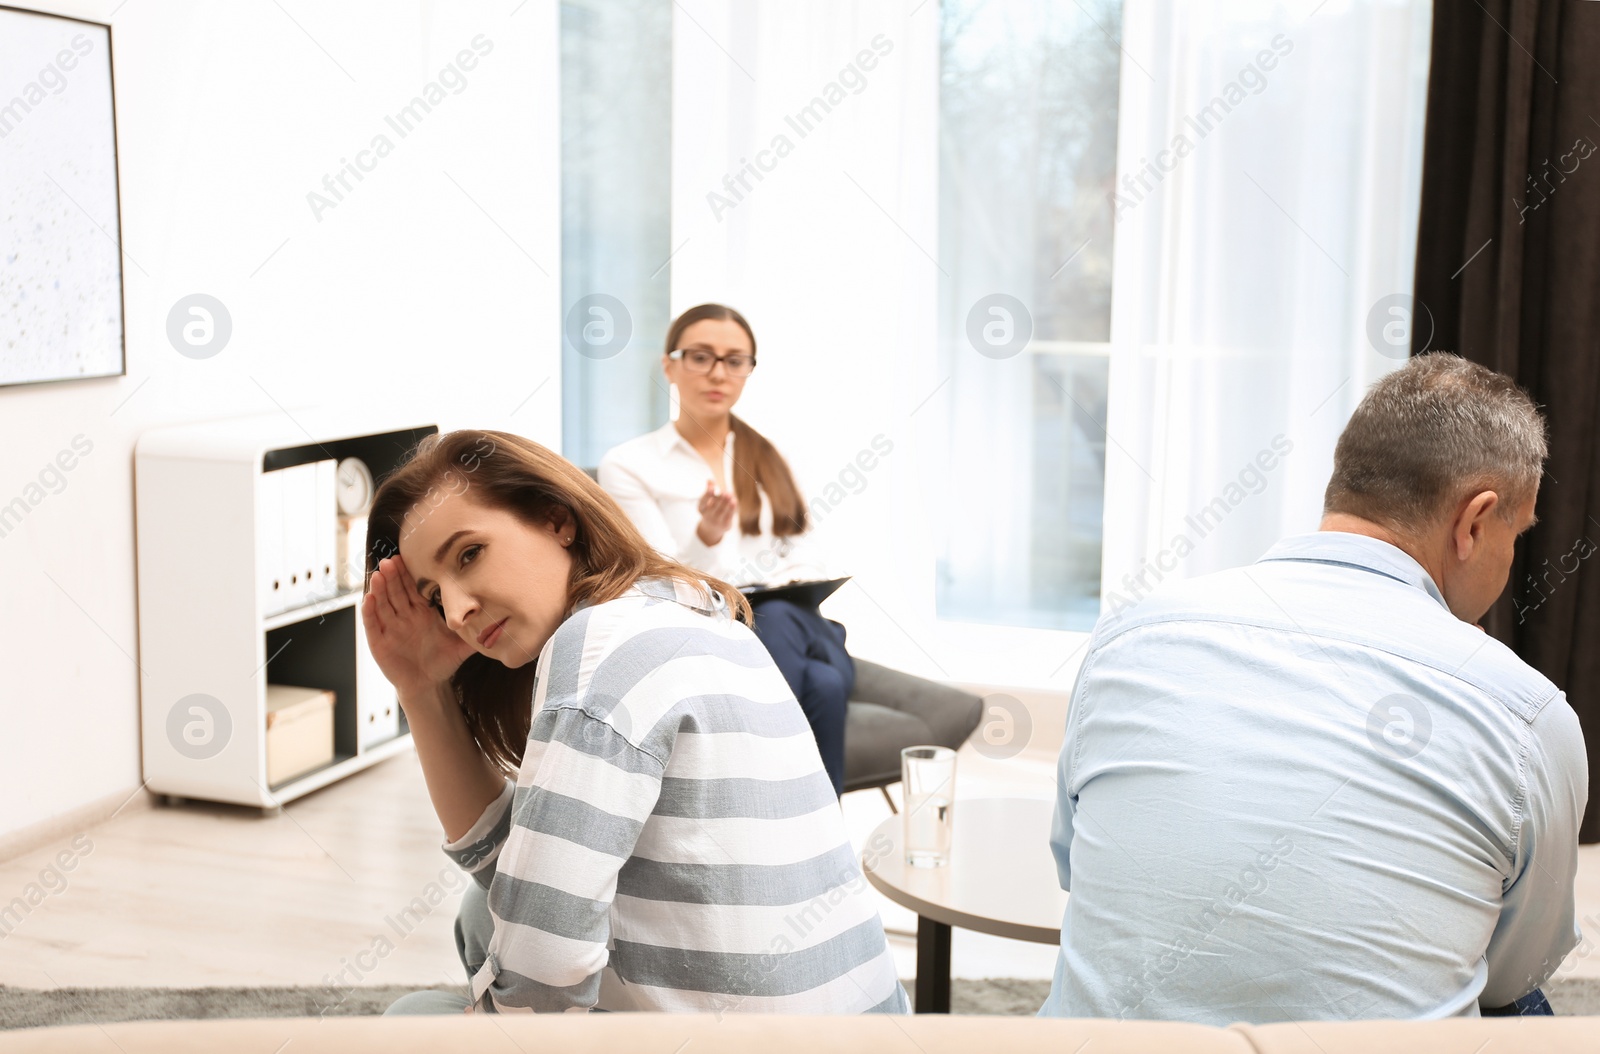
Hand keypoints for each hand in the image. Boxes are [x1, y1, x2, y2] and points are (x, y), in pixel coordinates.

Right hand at [362, 554, 476, 697]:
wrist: (428, 685)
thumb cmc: (442, 662)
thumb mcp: (460, 645)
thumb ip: (474, 632)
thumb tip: (498, 622)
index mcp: (422, 612)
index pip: (414, 589)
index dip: (409, 574)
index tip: (408, 557)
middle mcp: (405, 617)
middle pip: (396, 592)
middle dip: (393, 576)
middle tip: (390, 560)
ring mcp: (390, 628)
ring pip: (383, 604)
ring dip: (379, 589)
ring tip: (378, 573)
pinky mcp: (379, 642)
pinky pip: (372, 624)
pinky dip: (368, 612)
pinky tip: (368, 599)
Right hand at [695, 480, 737, 546]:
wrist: (712, 529)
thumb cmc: (710, 510)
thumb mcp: (707, 501)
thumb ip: (709, 490)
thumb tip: (709, 479)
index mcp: (701, 508)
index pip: (703, 501)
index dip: (708, 494)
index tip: (712, 488)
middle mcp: (707, 516)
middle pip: (713, 507)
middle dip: (720, 499)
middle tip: (725, 492)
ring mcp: (716, 521)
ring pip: (722, 511)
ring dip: (726, 503)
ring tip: (730, 494)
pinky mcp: (725, 525)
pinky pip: (729, 516)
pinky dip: (732, 508)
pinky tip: (734, 501)